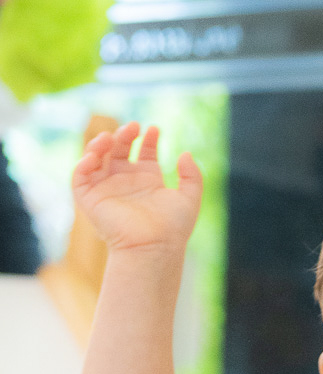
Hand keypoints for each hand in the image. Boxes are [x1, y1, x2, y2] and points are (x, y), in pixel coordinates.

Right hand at [71, 121, 202, 252]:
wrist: (153, 246)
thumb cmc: (172, 228)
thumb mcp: (189, 198)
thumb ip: (192, 175)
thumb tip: (186, 153)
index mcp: (148, 182)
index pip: (143, 152)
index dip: (147, 139)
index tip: (154, 129)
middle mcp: (127, 184)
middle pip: (119, 150)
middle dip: (124, 135)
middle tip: (133, 127)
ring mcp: (107, 190)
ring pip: (97, 158)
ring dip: (101, 143)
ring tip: (111, 137)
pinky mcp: (90, 199)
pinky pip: (80, 176)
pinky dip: (83, 162)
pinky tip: (96, 154)